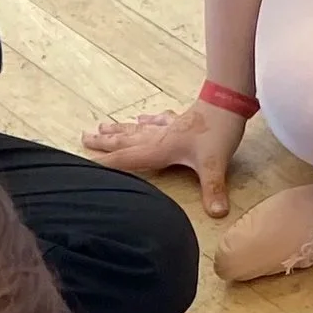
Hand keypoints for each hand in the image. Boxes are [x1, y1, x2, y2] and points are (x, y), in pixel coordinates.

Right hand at [83, 99, 248, 218]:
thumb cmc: (218, 130)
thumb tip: (217, 213)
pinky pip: (157, 120)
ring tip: (100, 127)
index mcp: (160, 149)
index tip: (83, 165)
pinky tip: (140, 118)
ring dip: (118, 130)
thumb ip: (213, 189)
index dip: (105, 164)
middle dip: (103, 143)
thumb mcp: (215, 164)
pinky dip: (146, 120)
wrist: (229, 99)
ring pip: (136, 130)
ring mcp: (168, 126)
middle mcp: (158, 137)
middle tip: (83, 138)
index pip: (126, 159)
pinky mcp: (180, 119)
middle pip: (125, 141)